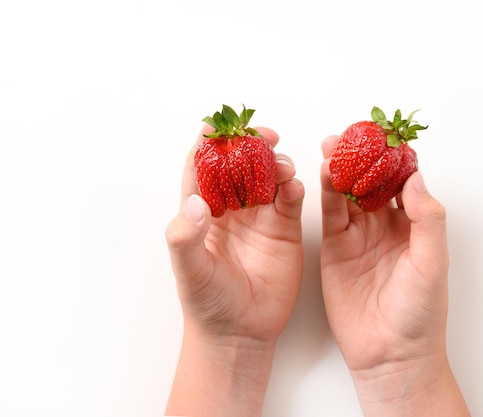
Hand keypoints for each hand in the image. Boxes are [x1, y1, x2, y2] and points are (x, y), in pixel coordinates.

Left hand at [164, 125, 303, 416]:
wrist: (241, 332)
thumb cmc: (208, 302)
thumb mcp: (189, 270)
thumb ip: (185, 236)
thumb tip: (195, 203)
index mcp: (203, 212)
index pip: (203, 169)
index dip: (208, 146)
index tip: (217, 127)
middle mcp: (232, 209)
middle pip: (241, 164)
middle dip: (250, 145)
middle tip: (262, 134)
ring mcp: (260, 217)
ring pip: (269, 176)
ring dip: (275, 163)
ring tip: (280, 165)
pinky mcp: (284, 229)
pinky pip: (291, 199)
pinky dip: (294, 186)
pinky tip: (293, 185)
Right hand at [320, 135, 468, 415]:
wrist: (390, 354)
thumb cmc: (420, 313)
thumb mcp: (432, 262)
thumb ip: (426, 219)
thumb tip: (415, 177)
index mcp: (414, 226)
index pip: (404, 181)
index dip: (395, 157)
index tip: (385, 134)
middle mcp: (385, 226)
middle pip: (372, 181)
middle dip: (362, 157)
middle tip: (351, 134)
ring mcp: (358, 236)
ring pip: (348, 194)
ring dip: (341, 169)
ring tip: (333, 146)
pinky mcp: (335, 249)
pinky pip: (330, 215)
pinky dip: (326, 193)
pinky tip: (324, 174)